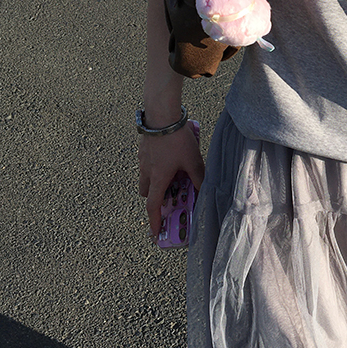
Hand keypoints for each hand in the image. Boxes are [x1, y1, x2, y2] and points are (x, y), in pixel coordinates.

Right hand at [138, 123, 204, 239]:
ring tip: (170, 177)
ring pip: (145, 178)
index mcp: (158, 178)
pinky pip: (146, 164)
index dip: (154, 221)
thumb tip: (204, 191)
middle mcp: (146, 171)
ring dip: (155, 182)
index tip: (154, 232)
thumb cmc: (176, 139)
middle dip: (155, 199)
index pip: (153, 206)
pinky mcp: (143, 149)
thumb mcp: (193, 161)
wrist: (161, 115)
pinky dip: (154, 168)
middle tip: (167, 200)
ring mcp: (142, 159)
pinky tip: (167, 159)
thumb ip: (199, 178)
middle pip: (147, 193)